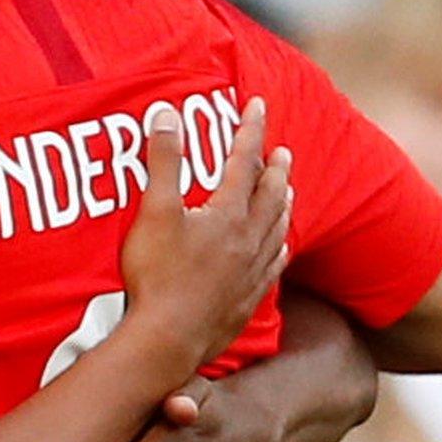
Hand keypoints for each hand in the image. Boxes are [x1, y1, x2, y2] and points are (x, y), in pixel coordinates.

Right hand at [121, 99, 292, 366]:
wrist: (169, 338)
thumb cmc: (157, 275)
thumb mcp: (154, 211)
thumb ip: (163, 161)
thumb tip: (168, 113)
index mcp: (228, 214)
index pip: (244, 161)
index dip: (249, 130)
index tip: (257, 104)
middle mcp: (248, 239)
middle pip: (270, 194)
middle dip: (275, 168)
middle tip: (282, 149)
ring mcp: (251, 271)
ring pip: (277, 228)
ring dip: (282, 204)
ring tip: (287, 190)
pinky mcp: (247, 298)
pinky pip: (273, 265)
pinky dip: (279, 248)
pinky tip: (280, 249)